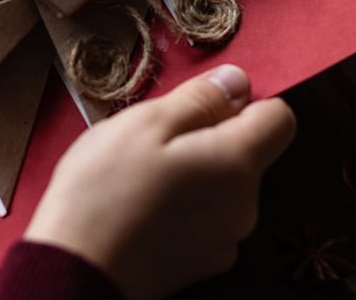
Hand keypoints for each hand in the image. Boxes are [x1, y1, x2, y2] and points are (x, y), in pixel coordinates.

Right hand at [25, 65, 295, 298]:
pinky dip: (181, 208)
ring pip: (221, 186)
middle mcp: (245, 206)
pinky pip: (203, 219)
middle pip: (245, 154)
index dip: (245, 102)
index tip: (203, 103)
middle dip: (208, 138)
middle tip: (153, 141)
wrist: (76, 272)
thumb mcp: (146, 123)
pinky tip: (141, 210)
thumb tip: (238, 81)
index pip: (280, 118)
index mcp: (238, 163)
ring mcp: (225, 241)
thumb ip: (200, 98)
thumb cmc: (105, 192)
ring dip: (192, 173)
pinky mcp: (202, 264)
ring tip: (140, 178)